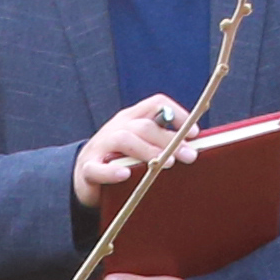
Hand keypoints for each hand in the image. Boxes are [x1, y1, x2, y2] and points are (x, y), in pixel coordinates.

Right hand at [70, 92, 198, 208]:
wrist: (83, 176)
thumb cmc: (120, 161)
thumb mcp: (140, 146)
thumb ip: (161, 143)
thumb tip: (192, 148)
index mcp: (132, 118)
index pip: (156, 104)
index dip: (178, 114)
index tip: (195, 133)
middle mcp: (117, 127)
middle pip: (144, 125)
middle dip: (169, 139)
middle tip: (190, 156)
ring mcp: (101, 146)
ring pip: (124, 139)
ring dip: (147, 151)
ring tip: (167, 164)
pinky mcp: (88, 168)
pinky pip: (98, 167)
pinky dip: (111, 171)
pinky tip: (125, 175)